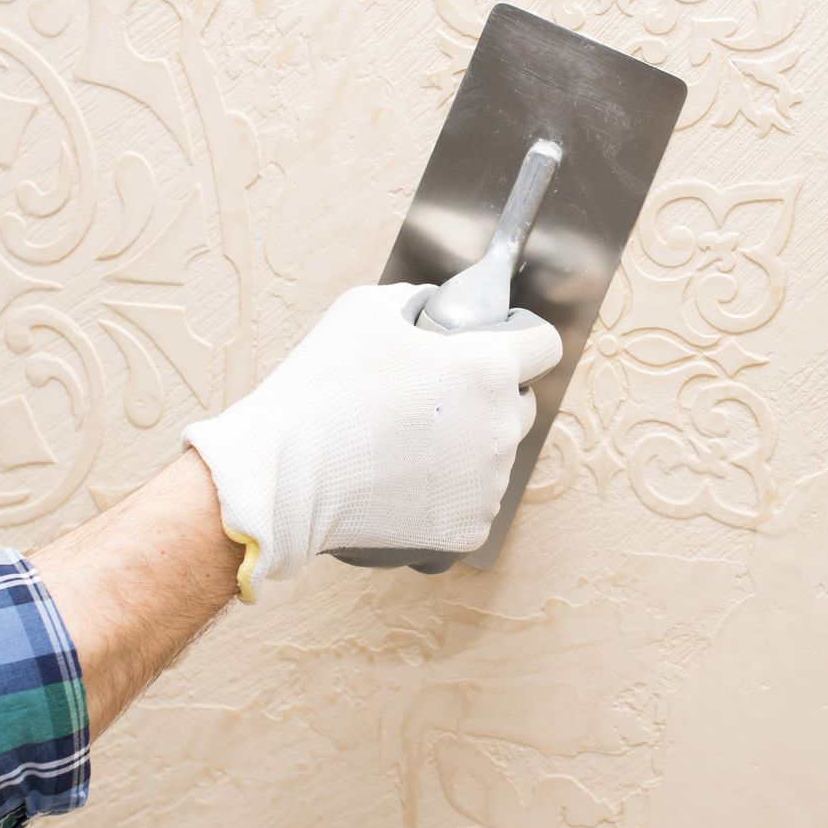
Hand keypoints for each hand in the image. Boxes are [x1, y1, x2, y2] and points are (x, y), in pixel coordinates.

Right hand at [183, 283, 562, 592]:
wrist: (283, 476)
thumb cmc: (321, 389)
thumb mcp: (366, 308)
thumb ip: (418, 298)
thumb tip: (434, 307)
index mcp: (488, 367)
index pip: (544, 344)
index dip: (519, 337)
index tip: (496, 341)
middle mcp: (501, 427)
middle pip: (521, 403)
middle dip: (490, 394)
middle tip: (435, 396)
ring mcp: (488, 484)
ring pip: (496, 455)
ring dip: (469, 445)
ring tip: (409, 442)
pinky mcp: (467, 528)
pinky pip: (474, 501)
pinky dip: (449, 492)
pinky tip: (406, 479)